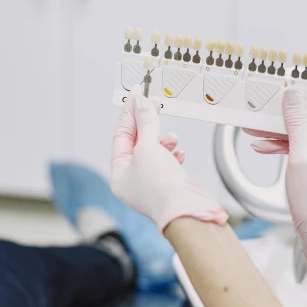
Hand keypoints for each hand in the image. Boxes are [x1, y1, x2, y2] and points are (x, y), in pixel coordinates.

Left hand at [111, 87, 227, 231]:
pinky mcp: (169, 186)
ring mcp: (151, 185)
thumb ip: (146, 122)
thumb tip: (140, 102)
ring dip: (163, 140)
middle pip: (137, 143)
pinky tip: (179, 152)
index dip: (130, 113)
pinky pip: (168, 164)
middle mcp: (132, 181)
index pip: (122, 136)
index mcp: (118, 175)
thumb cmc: (162, 188)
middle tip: (154, 103)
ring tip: (172, 138)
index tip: (137, 94)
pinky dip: (173, 154)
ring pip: (154, 153)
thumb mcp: (148, 147)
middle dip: (147, 124)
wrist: (188, 211)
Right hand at [246, 89, 306, 295]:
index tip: (290, 88)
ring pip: (300, 132)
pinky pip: (297, 147)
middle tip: (267, 106)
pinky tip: (262, 146)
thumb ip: (296, 122)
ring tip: (255, 129)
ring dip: (278, 131)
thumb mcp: (301, 153)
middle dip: (286, 113)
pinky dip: (280, 146)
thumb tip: (293, 95)